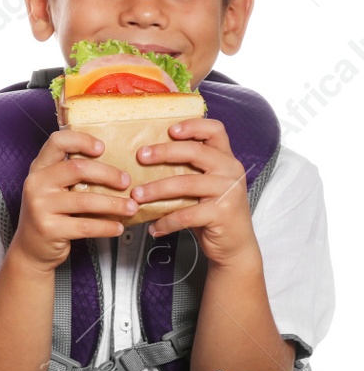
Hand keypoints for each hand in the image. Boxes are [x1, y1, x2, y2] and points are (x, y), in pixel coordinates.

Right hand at [10, 129, 131, 270]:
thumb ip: (70, 175)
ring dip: (114, 204)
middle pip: (77, 169)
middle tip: (126, 182)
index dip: (81, 140)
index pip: (57, 142)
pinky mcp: (49, 229)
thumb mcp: (52, 189)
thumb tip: (114, 166)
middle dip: (108, 174)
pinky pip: (86, 226)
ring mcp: (40, 206)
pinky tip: (118, 227)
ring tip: (131, 207)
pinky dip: (107, 226)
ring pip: (86, 200)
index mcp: (39, 168)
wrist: (30, 248)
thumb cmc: (49, 214)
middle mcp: (36, 184)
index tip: (102, 148)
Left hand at [135, 118, 256, 265]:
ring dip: (155, 189)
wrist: (235, 245)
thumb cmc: (213, 212)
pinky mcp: (222, 213)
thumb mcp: (205, 185)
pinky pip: (186, 214)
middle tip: (140, 157)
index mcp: (225, 159)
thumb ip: (188, 170)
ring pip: (185, 183)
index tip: (170, 130)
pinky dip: (165, 221)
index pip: (215, 130)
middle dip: (163, 152)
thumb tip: (145, 157)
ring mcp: (228, 191)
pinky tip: (154, 227)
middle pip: (195, 151)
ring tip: (136, 196)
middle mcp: (230, 170)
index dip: (193, 125)